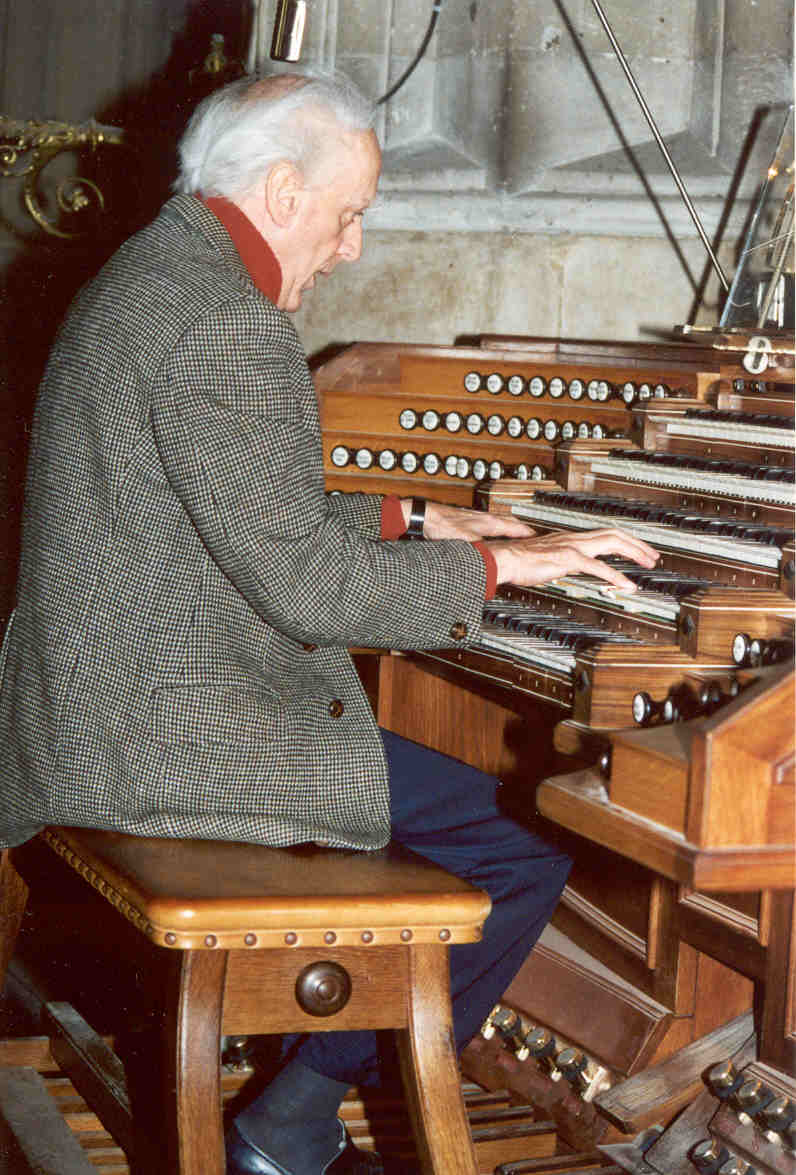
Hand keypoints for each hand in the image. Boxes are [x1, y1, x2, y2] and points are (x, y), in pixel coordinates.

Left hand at [401, 499, 535, 540]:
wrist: (424, 516)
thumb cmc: (442, 525)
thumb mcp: (465, 542)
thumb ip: (481, 550)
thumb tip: (493, 560)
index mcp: (488, 522)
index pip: (515, 527)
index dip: (528, 534)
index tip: (539, 538)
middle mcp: (484, 518)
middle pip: (509, 521)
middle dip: (522, 528)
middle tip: (532, 533)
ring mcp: (475, 518)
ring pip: (499, 521)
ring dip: (509, 526)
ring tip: (516, 531)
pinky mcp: (466, 521)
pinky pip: (488, 523)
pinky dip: (495, 528)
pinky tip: (490, 533)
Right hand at [485, 527, 658, 591]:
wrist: (503, 558)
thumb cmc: (518, 560)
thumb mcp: (547, 559)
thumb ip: (563, 561)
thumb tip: (572, 566)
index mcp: (571, 539)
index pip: (605, 534)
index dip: (626, 541)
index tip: (640, 550)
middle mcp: (575, 538)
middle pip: (615, 533)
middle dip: (638, 544)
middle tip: (653, 557)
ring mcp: (572, 547)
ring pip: (612, 542)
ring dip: (634, 552)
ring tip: (648, 564)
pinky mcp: (567, 559)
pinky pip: (598, 567)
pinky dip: (616, 576)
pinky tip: (627, 585)